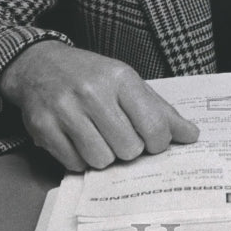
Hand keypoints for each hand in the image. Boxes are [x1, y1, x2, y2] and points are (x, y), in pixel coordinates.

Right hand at [0, 42, 198, 170]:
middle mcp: (92, 92)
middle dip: (128, 149)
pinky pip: (75, 164)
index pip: (154, 126)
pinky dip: (80, 159)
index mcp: (120, 78)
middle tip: (119, 136)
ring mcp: (65, 110)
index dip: (158, 143)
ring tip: (98, 137)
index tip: (152, 140)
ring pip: (102, 160)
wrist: (39, 65)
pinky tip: (77, 140)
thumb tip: (191, 136)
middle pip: (129, 149)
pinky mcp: (43, 127)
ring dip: (104, 156)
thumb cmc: (91, 76)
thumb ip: (160, 111)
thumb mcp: (127, 82)